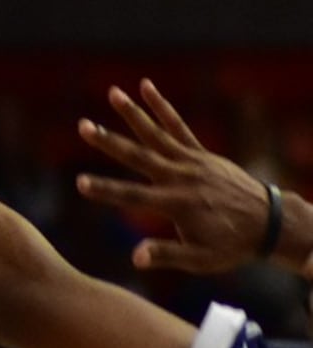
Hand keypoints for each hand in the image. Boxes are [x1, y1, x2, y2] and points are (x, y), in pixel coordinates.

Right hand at [77, 78, 277, 272]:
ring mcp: (192, 161)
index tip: (79, 182)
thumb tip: (135, 257)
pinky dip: (163, 107)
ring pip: (157, 134)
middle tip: (83, 126)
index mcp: (177, 204)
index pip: (133, 196)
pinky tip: (146, 88)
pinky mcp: (200, 153)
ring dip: (133, 113)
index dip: (106, 190)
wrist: (268, 223)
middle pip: (139, 156)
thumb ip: (168, 255)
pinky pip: (179, 126)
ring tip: (113, 93)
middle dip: (109, 142)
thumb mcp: (201, 259)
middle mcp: (181, 177)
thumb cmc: (231, 245)